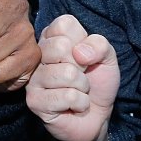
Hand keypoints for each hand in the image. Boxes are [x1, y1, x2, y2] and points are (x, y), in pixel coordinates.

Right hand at [27, 14, 118, 140]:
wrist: (97, 116)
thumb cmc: (97, 83)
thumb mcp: (107, 57)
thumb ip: (100, 45)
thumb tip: (80, 52)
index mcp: (51, 39)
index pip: (63, 24)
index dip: (82, 41)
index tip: (83, 56)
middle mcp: (38, 57)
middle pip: (60, 47)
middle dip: (82, 66)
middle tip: (81, 76)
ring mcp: (33, 79)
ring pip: (66, 73)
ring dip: (83, 87)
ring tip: (78, 91)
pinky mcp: (34, 101)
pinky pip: (67, 96)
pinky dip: (80, 103)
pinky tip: (73, 106)